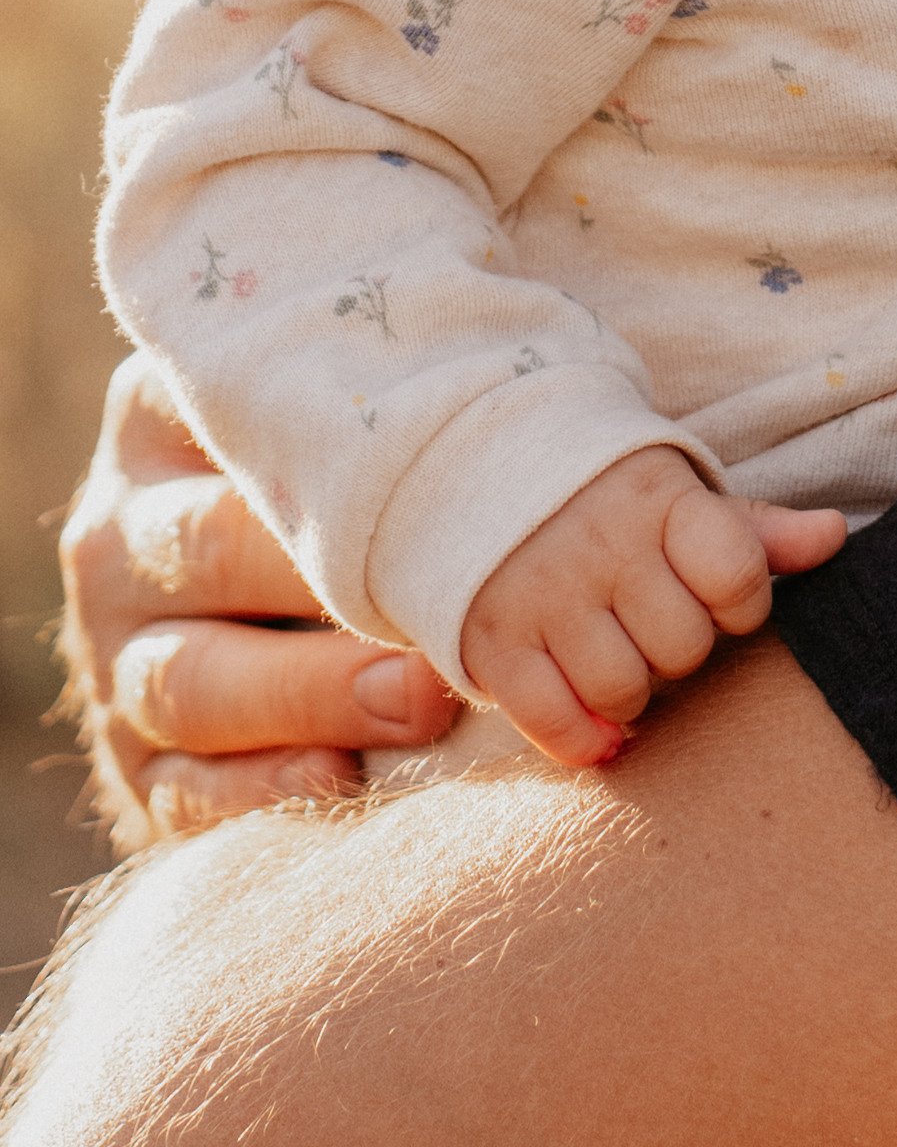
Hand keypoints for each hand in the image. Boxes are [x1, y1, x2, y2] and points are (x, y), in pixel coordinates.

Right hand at [60, 353, 462, 850]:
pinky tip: (344, 777)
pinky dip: (262, 791)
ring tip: (420, 701)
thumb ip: (395, 387)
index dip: (337, 456)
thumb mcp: (345, 410)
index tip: (444, 473)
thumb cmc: (354, 470)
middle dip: (329, 586)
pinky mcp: (135, 763)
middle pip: (210, 552)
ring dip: (310, 696)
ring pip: (189, 681)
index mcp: (160, 420)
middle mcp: (120, 534)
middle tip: (445, 612)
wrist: (257, 596)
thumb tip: (529, 361)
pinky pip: (182, 789)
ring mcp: (113, 656)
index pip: (234, 424)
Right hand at [459, 446, 847, 764]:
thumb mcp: (689, 501)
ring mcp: (543, 593)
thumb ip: (761, 532)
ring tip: (620, 657)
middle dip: (681, 651)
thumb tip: (834, 537)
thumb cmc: (617, 502)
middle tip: (655, 627)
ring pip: (622, 690)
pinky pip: (550, 719)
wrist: (492, 470)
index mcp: (661, 503)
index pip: (739, 577)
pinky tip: (595, 724)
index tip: (715, 596)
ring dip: (631, 692)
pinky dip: (579, 738)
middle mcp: (601, 545)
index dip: (740, 604)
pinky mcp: (492, 639)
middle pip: (683, 649)